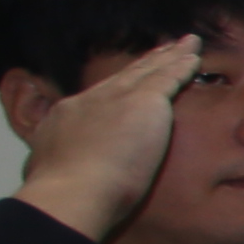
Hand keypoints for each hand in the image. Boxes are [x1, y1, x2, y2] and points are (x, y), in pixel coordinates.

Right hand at [16, 36, 201, 241]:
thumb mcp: (53, 177)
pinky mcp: (142, 103)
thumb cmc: (65, 199)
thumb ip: (59, 171)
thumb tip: (50, 181)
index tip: (127, 81)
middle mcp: (89, 103)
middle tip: (161, 50)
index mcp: (67, 121)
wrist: (72, 194)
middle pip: (123, 78)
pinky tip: (193, 56)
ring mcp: (115, 100)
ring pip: (147, 72)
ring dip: (168, 56)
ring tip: (184, 44)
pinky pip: (168, 78)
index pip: (98, 100)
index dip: (116, 88)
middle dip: (144, 64)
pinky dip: (180, 66)